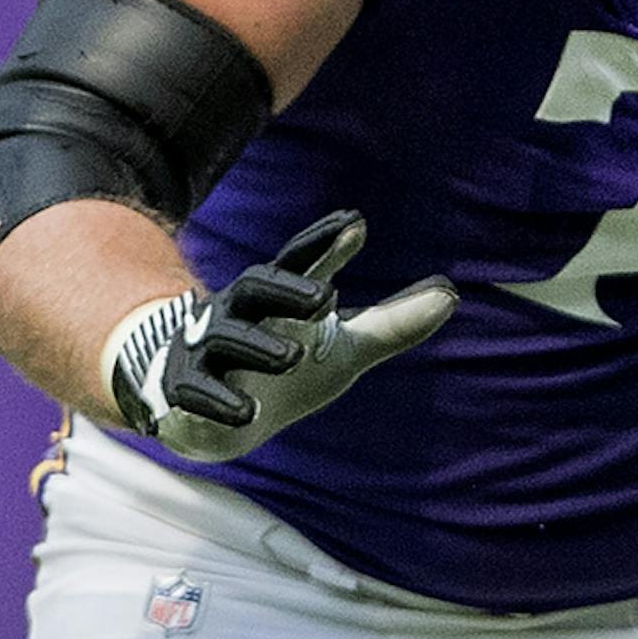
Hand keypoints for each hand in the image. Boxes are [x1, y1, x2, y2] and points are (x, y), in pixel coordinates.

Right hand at [104, 212, 454, 460]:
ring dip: (258, 346)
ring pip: (228, 339)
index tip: (356, 223)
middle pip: (257, 288)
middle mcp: (238, 313)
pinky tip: (247, 414)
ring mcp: (207, 350)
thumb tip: (452, 294)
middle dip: (287, 289)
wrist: (212, 414)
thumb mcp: (343, 346)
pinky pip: (198, 392)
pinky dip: (221, 402)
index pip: (302, 263)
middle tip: (324, 295)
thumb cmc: (282, 364)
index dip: (326, 244)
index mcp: (277, 297)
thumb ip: (391, 323)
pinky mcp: (185, 389)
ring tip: (293, 356)